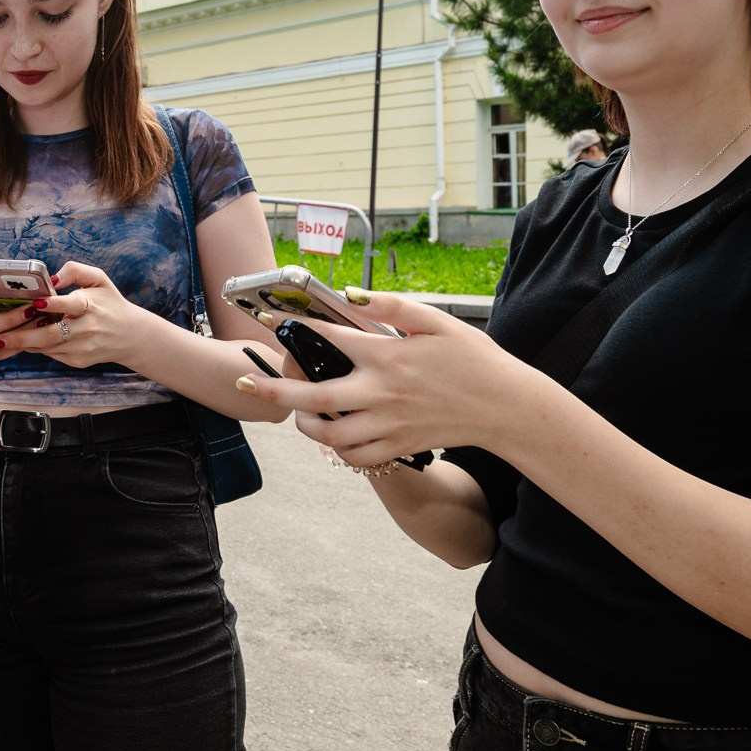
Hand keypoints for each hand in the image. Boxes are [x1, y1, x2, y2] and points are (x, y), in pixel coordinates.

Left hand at [0, 261, 157, 369]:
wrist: (129, 336)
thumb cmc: (109, 302)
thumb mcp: (99, 279)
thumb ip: (75, 270)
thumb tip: (51, 277)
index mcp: (91, 306)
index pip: (71, 305)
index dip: (53, 305)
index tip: (35, 302)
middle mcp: (86, 329)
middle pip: (51, 335)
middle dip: (22, 336)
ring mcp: (81, 348)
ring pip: (46, 347)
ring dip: (21, 344)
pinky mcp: (77, 360)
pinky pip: (50, 353)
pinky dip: (33, 347)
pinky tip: (17, 342)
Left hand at [233, 290, 552, 466]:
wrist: (505, 407)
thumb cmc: (473, 358)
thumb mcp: (437, 321)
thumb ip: (391, 305)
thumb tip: (350, 293)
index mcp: (388, 355)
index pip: (328, 339)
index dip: (293, 326)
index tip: (267, 318)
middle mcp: (382, 392)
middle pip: (311, 396)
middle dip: (271, 388)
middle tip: (245, 381)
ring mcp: (389, 424)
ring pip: (328, 433)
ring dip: (303, 422)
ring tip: (294, 409)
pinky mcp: (399, 445)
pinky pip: (355, 456)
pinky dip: (336, 449)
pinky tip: (332, 434)